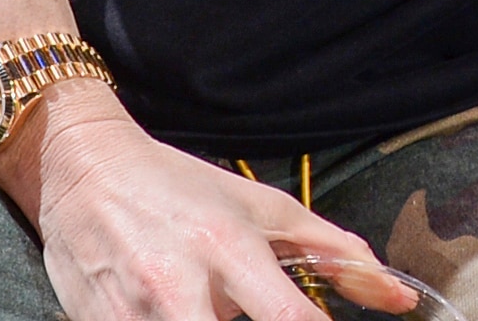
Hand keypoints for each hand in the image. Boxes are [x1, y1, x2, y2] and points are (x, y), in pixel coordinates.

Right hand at [23, 90, 411, 320]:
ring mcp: (135, 315)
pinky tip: (179, 310)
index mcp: (228, 247)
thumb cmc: (178, 188)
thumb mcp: (260, 204)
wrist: (82, 171)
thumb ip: (330, 248)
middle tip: (260, 316)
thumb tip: (396, 293)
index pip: (289, 320)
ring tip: (218, 308)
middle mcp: (181, 286)